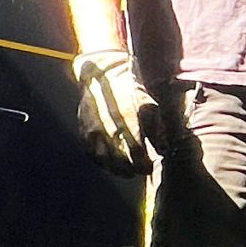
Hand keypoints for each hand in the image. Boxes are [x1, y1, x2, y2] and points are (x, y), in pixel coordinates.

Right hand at [73, 49, 156, 169]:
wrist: (102, 75)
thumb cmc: (130, 89)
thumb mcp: (149, 103)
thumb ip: (156, 128)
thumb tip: (161, 149)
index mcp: (128, 121)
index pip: (137, 154)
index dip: (144, 165)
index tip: (150, 165)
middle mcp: (109, 128)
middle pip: (121, 162)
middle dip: (133, 169)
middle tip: (139, 170)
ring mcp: (93, 131)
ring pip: (105, 161)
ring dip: (117, 170)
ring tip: (127, 171)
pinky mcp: (84, 132)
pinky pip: (92, 155)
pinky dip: (103, 163)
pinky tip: (112, 163)